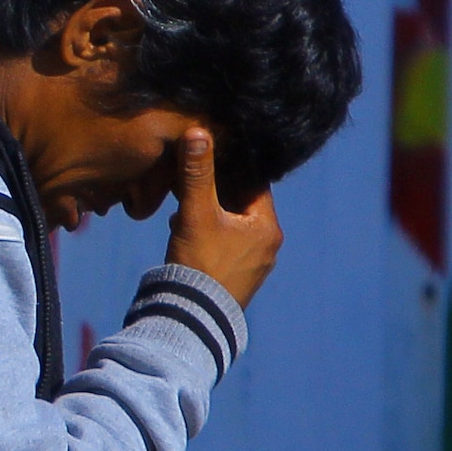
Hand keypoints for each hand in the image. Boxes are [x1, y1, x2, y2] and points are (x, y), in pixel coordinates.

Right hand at [163, 127, 282, 304]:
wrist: (193, 319)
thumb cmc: (200, 263)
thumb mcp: (196, 214)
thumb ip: (197, 173)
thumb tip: (199, 131)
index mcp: (268, 227)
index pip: (254, 183)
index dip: (229, 167)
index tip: (208, 158)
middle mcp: (268, 245)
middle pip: (242, 204)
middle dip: (214, 193)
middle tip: (189, 183)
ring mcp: (255, 264)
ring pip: (232, 225)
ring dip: (209, 214)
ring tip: (182, 210)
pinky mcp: (238, 278)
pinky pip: (226, 245)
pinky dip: (209, 234)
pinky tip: (185, 233)